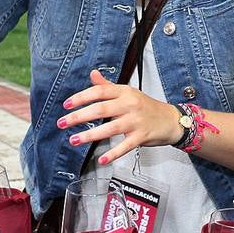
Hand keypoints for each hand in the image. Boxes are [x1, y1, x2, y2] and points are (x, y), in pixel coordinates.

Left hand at [58, 70, 181, 166]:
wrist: (171, 120)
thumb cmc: (146, 106)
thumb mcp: (127, 92)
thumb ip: (107, 85)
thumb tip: (92, 74)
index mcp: (124, 92)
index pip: (99, 91)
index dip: (81, 97)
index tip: (66, 105)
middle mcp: (129, 104)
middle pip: (101, 109)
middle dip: (79, 117)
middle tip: (62, 123)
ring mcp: (136, 121)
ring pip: (110, 128)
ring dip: (90, 135)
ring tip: (74, 140)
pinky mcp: (142, 136)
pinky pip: (125, 146)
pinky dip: (113, 153)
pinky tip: (101, 159)